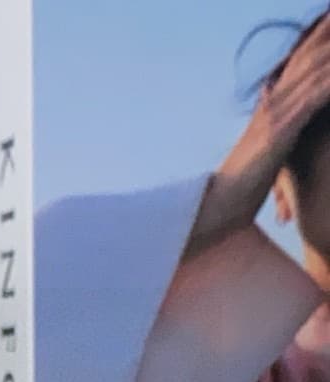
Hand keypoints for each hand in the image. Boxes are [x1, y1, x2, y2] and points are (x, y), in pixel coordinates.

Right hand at [188, 14, 329, 254]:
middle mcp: (273, 101)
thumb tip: (276, 107)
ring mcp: (276, 114)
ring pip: (315, 70)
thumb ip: (276, 124)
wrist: (222, 203)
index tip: (329, 16)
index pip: (298, 60)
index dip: (317, 36)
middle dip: (327, 31)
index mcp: (271, 103)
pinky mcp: (281, 131)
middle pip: (308, 55)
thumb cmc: (244, 182)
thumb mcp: (264, 147)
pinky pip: (314, 98)